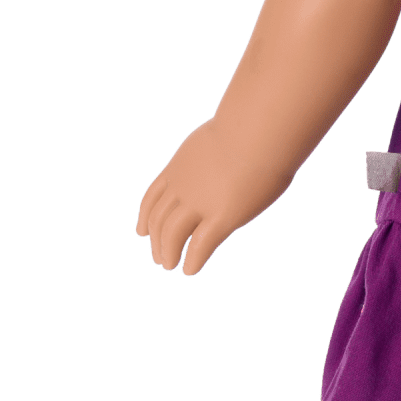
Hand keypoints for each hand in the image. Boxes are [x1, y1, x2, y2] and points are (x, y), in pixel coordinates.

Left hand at [134, 118, 287, 275]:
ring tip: (171, 267)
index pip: (152, 198)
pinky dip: (192, 261)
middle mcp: (183, 187)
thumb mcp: (219, 138)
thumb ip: (213, 154)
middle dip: (157, 242)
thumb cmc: (252, 130)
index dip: (145, 218)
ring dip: (169, 254)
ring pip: (172, 236)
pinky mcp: (222, 218)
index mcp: (179, 167)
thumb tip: (225, 159)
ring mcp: (200, 203)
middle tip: (159, 259)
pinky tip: (191, 271)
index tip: (140, 232)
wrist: (260, 131)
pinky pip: (199, 246)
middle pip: (159, 220)